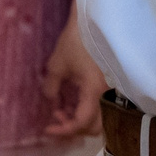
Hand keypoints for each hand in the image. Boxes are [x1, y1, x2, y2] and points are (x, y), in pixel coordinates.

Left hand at [45, 20, 105, 138]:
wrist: (91, 26)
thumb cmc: (74, 43)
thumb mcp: (57, 65)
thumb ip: (52, 87)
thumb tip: (51, 101)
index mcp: (94, 91)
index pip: (83, 121)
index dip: (65, 130)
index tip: (47, 129)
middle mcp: (106, 95)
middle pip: (95, 127)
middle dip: (74, 129)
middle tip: (55, 119)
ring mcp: (108, 92)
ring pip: (98, 119)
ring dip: (79, 121)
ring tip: (60, 110)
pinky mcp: (106, 88)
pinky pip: (98, 108)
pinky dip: (83, 111)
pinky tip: (69, 103)